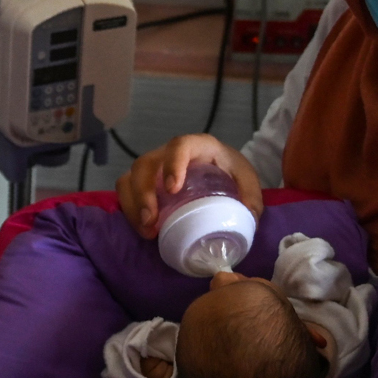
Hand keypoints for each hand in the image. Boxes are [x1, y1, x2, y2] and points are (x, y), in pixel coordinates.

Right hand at [115, 134, 264, 239]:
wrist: (222, 169)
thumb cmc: (232, 171)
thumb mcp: (247, 180)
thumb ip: (251, 198)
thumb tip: (248, 220)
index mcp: (197, 146)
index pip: (179, 146)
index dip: (172, 164)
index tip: (172, 189)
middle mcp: (169, 153)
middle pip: (145, 164)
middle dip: (143, 193)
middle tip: (152, 221)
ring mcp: (153, 168)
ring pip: (130, 178)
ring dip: (133, 205)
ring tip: (147, 231)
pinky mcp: (144, 182)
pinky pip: (126, 192)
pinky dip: (130, 211)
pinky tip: (144, 229)